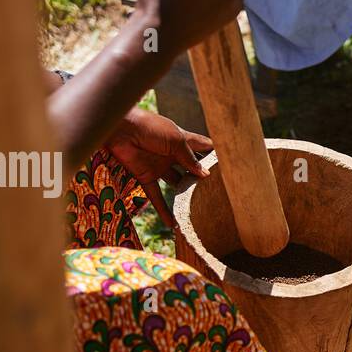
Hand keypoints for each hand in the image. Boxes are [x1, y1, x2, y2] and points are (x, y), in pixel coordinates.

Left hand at [106, 108, 212, 227]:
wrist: (120, 128)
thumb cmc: (150, 127)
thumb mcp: (176, 140)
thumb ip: (190, 158)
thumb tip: (206, 175)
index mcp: (181, 140)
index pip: (202, 146)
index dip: (215, 152)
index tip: (230, 162)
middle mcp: (172, 154)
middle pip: (191, 167)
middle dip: (203, 177)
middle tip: (219, 190)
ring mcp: (159, 166)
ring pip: (176, 183)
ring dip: (186, 194)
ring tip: (201, 206)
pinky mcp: (146, 176)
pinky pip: (156, 196)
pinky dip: (163, 210)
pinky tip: (172, 224)